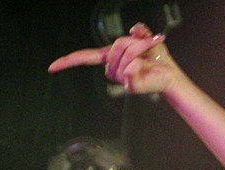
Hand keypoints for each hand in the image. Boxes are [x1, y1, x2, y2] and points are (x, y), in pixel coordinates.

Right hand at [48, 23, 181, 94]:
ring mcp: (121, 79)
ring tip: (148, 57)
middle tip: (147, 46)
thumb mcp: (149, 41)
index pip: (85, 57)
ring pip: (124, 56)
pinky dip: (140, 63)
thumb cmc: (158, 61)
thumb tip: (136, 27)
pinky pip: (130, 68)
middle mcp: (114, 69)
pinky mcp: (131, 86)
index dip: (69, 61)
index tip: (52, 67)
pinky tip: (146, 67)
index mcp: (112, 58)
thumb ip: (140, 32)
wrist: (171, 75)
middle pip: (115, 46)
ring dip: (139, 51)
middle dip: (133, 43)